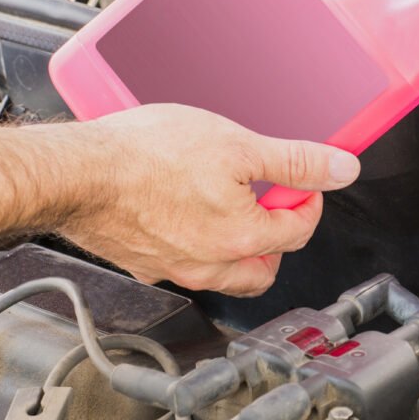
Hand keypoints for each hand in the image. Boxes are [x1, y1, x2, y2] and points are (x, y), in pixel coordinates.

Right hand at [59, 104, 360, 296]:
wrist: (77, 172)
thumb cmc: (147, 157)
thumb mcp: (240, 145)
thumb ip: (297, 161)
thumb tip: (340, 168)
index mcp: (243, 239)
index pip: (300, 230)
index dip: (309, 199)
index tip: (302, 182)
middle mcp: (210, 266)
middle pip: (267, 267)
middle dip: (280, 237)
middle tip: (272, 202)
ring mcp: (174, 269)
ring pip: (227, 274)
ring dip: (243, 248)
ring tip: (235, 208)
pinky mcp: (143, 263)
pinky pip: (186, 266)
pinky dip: (201, 247)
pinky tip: (190, 213)